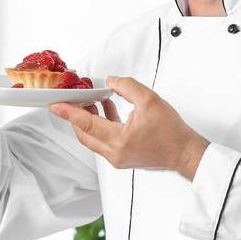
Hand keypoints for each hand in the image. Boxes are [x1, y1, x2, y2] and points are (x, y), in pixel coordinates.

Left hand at [50, 77, 209, 179]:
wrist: (185, 153)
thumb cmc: (172, 133)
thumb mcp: (150, 101)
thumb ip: (128, 87)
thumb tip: (112, 81)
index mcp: (119, 140)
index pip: (86, 124)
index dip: (69, 112)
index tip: (55, 106)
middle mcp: (114, 153)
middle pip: (84, 134)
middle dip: (75, 116)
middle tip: (71, 99)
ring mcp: (117, 158)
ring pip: (92, 139)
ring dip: (88, 121)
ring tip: (90, 101)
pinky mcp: (122, 158)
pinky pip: (103, 141)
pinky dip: (100, 126)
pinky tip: (106, 109)